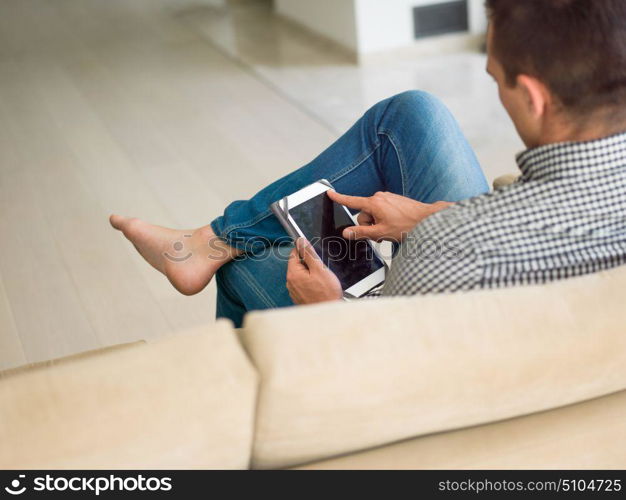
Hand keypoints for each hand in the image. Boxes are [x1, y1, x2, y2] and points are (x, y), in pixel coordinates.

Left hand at [286, 238, 342, 304]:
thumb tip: (301, 241)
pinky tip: (319, 288)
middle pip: (297, 264)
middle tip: (320, 270)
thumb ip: (309, 254)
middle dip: (309, 264)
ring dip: (310, 274)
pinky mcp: (299, 297)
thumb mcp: (320, 269)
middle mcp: (290, 283)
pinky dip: (310, 284)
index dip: (305, 251)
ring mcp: (294, 291)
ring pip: (301, 275)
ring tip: (321, 281)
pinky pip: (303, 285)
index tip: (313, 254)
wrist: (329, 314)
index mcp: (293, 274)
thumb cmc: (327, 294)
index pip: (294, 254)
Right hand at [327, 190, 452, 242]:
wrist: (427, 218)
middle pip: (364, 214)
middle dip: (370, 225)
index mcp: (374, 203)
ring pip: (374, 214)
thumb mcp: (381, 233)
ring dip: (379, 223)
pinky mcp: (394, 200)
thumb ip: (361, 232)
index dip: (339, 198)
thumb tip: (347, 232)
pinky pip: (383, 211)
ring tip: (392, 229)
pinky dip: (385, 219)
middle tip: (382, 232)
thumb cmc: (407, 225)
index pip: (351, 201)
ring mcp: (387, 197)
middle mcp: (379, 197)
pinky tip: (396, 224)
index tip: (330, 193)